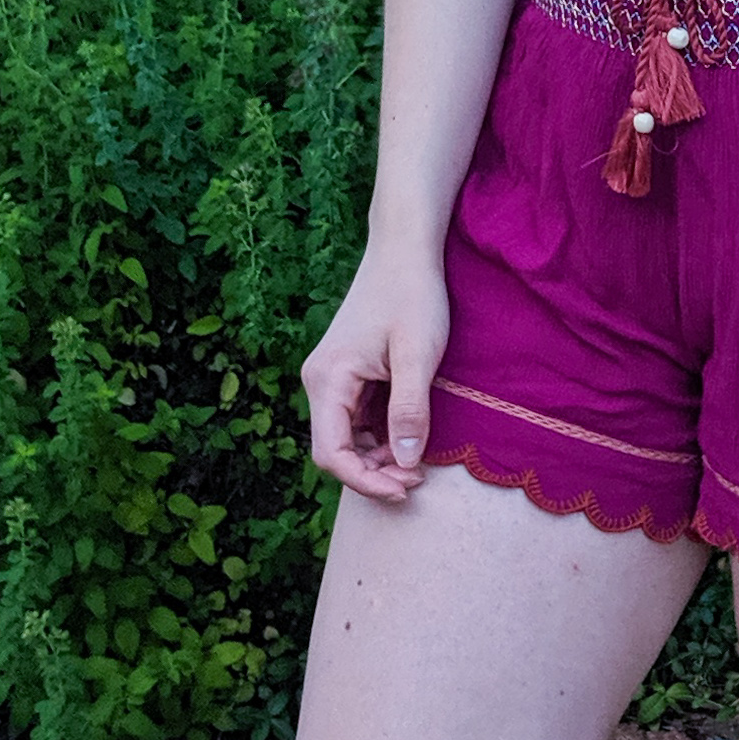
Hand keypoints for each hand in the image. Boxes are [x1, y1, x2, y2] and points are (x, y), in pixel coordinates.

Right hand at [303, 241, 451, 503]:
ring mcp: (332, 379)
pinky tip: (411, 436)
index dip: (365, 481)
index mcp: (327, 379)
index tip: (406, 489)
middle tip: (419, 480)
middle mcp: (320, 382)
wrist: (405, 250)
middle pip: (336, 450)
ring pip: (347, 438)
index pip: (331, 453)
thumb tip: (406, 463)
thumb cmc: (412, 294)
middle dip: (374, 473)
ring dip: (379, 457)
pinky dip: (381, 436)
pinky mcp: (348, 375)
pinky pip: (357, 420)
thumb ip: (410, 409)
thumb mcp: (417, 354)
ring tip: (419, 462)